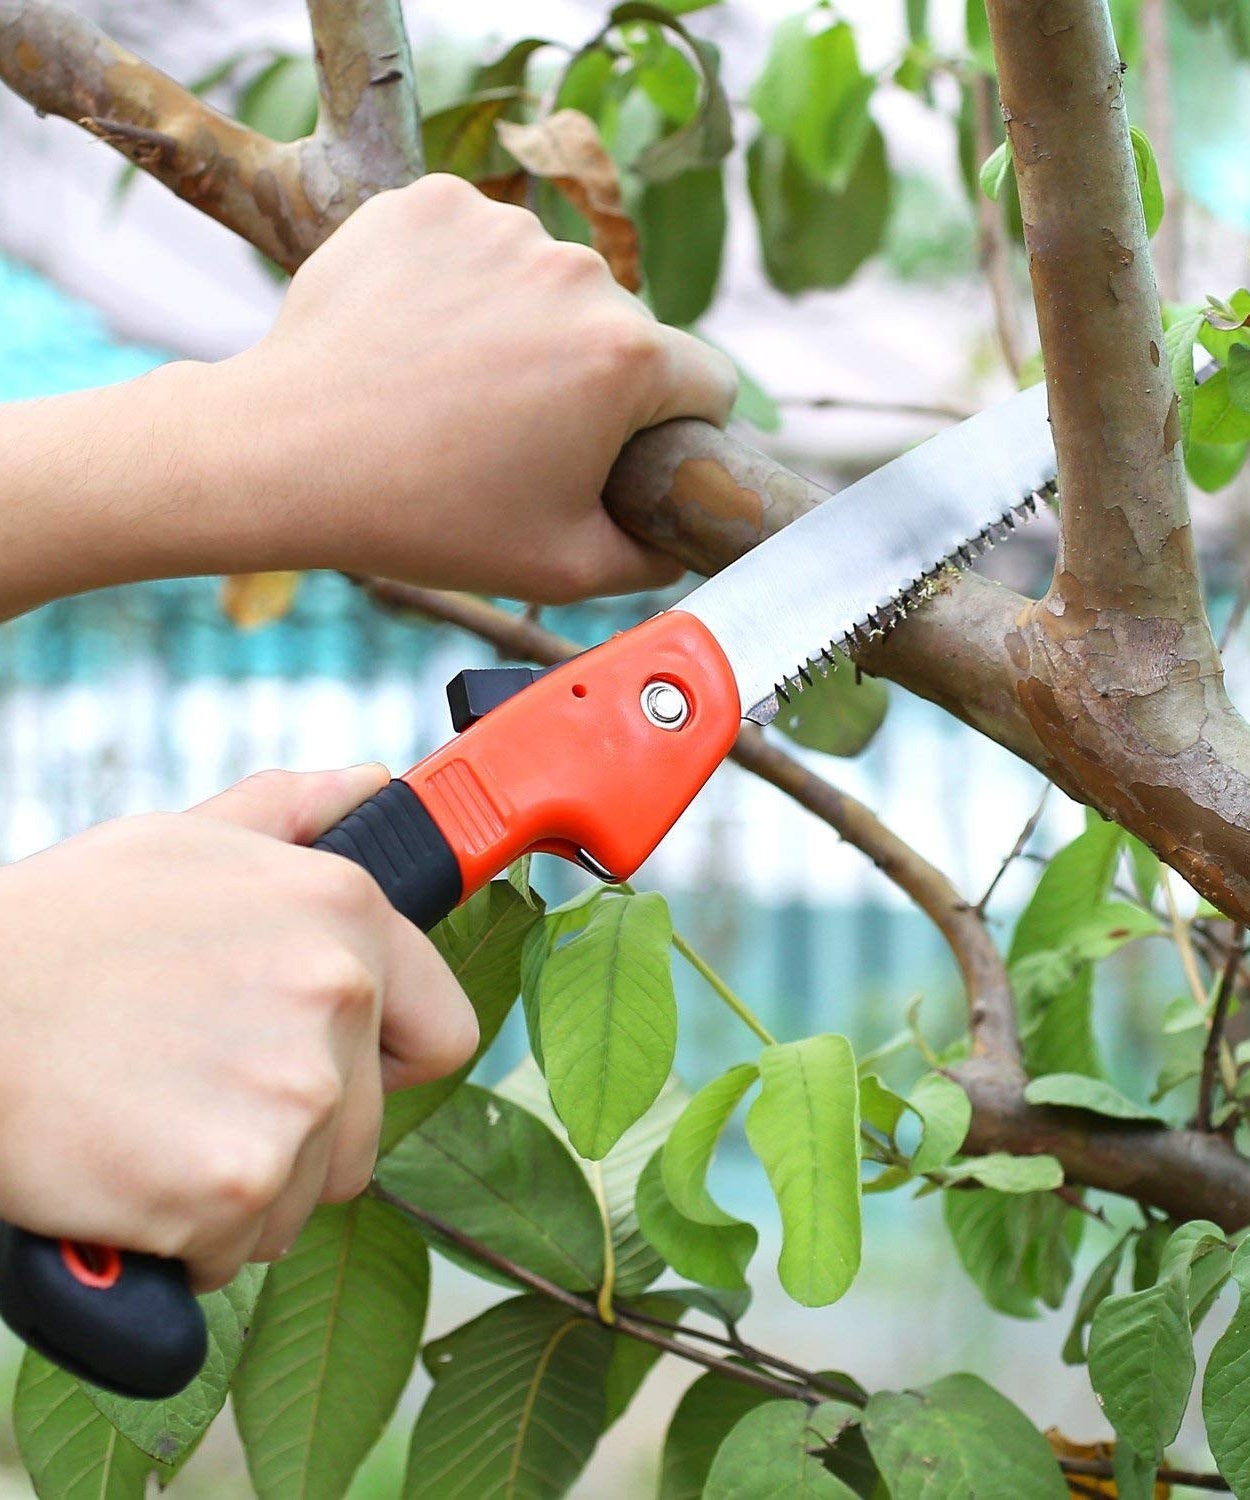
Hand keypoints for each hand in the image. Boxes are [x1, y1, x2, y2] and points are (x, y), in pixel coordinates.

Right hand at [0, 765, 476, 1290]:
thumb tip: (368, 785)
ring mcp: (294, 1094)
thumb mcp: (179, 844)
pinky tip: (130, 1170)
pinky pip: (237, 1247)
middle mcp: (338, 995)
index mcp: (342, 911)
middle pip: (363, 1127)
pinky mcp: (235, 1185)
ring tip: (155, 1122)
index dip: (386, 1061)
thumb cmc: (56, 932)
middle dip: (293, 1130)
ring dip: (241, 1184)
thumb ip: (290, 817)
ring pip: (304, 1192)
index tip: (335, 1066)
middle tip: (196, 1090)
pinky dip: (186, 1235)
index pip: (444, 1030)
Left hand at [202, 174, 738, 601]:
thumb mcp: (564, 570)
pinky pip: (478, 244)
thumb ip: (652, 559)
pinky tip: (421, 339)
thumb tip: (679, 540)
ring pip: (550, 283)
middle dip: (591, 379)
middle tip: (516, 435)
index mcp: (626, 359)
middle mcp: (576, 273)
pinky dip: (460, 284)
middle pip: (624, 329)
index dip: (674, 430)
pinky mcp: (429, 202)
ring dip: (526, 326)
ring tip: (457, 389)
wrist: (287, 456)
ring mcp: (498, 227)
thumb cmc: (427, 518)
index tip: (624, 453)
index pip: (705, 383)